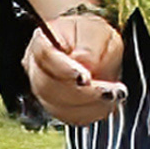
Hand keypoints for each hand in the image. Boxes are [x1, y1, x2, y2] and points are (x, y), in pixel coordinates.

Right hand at [24, 10, 126, 125]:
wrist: (93, 47)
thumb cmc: (91, 36)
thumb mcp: (97, 31)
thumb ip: (90, 46)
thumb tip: (83, 62)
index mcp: (42, 40)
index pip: (44, 56)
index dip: (65, 69)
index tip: (86, 77)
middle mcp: (36, 67)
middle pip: (47, 86)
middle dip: (80, 93)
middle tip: (109, 90)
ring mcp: (42, 90)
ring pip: (57, 107)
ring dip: (89, 105)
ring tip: (113, 95)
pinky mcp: (56, 107)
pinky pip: (69, 117)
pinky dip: (90, 113)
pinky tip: (106, 103)